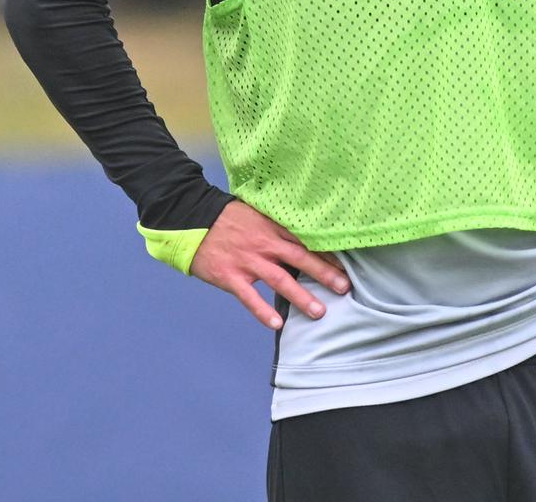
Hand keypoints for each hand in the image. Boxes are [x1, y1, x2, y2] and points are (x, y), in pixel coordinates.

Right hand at [189, 200, 349, 329]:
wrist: (190, 219)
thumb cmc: (225, 216)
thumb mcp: (254, 212)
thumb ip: (275, 223)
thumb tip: (300, 230)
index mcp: (271, 227)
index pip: (304, 241)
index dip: (326, 253)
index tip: (346, 265)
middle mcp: (264, 244)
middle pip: (300, 259)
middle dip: (324, 274)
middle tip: (344, 287)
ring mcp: (247, 261)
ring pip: (280, 280)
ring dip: (301, 296)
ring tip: (319, 312)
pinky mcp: (230, 276)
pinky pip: (250, 297)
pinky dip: (263, 311)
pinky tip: (277, 324)